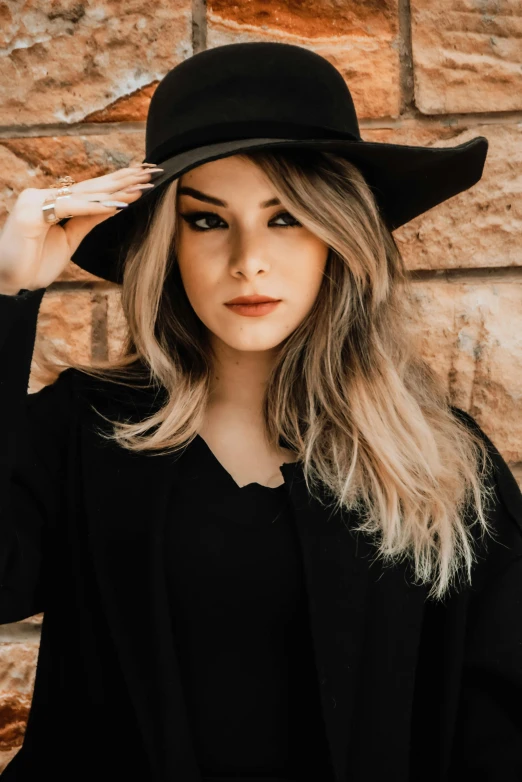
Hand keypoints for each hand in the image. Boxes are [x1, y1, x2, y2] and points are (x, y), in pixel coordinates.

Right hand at [0, 165, 162, 292]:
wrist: (9, 282)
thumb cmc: (34, 263)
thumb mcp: (70, 240)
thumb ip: (88, 220)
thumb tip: (114, 204)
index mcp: (52, 201)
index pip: (91, 190)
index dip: (118, 182)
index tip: (145, 178)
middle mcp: (44, 195)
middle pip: (91, 186)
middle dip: (123, 178)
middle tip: (152, 171)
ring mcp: (35, 202)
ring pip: (83, 194)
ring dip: (115, 189)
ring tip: (142, 184)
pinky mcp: (30, 214)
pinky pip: (69, 208)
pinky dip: (94, 207)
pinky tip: (117, 204)